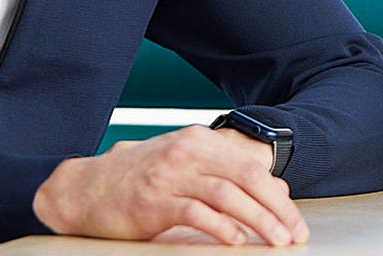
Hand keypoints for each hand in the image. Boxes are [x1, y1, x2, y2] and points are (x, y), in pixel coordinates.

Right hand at [32, 125, 309, 245]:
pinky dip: (220, 226)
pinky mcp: (152, 201)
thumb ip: (227, 174)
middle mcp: (188, 152)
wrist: (85, 188)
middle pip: (245, 178)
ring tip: (275, 241)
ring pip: (226, 194)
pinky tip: (236, 240)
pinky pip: (195, 211)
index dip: (280, 198)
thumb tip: (277, 193)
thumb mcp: (187, 166)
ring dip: (257, 220)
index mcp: (200, 141)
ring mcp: (169, 175)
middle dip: (276, 210)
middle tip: (294, 236)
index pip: (252, 168)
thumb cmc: (141, 179)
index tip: (297, 224)